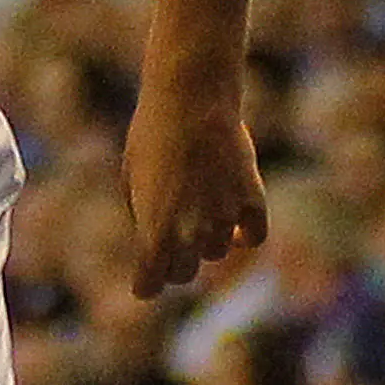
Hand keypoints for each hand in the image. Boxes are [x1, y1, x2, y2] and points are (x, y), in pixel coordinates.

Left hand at [122, 83, 265, 299]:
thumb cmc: (151, 135)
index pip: (151, 285)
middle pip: (183, 273)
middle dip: (174, 261)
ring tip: (198, 210)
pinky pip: (253, 237)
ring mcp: (224, 219)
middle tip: (172, 240)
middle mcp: (190, 233)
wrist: (191, 99)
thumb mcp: (131, 180)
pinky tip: (235, 223)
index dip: (146, 283)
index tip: (146, 279)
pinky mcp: (252, 200)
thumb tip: (156, 242)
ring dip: (205, 240)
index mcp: (153, 232)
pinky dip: (244, 234)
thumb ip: (143, 218)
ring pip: (215, 252)